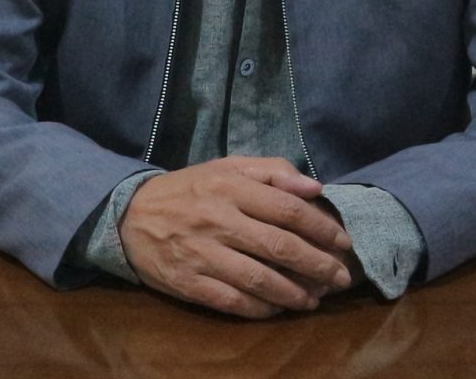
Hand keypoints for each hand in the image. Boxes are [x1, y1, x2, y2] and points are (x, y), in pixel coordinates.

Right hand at [118, 156, 354, 317]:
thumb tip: (315, 187)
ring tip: (316, 298)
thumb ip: (273, 172)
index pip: (287, 208)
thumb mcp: (228, 167)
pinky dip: (262, 309)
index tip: (343, 242)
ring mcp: (202, 254)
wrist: (132, 216)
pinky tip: (280, 308)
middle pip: (279, 246)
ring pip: (259, 279)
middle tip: (341, 278)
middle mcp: (218, 219)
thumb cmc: (191, 189)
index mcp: (231, 186)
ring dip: (295, 293)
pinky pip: (233, 301)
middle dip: (317, 265)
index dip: (320, 228)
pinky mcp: (189, 283)